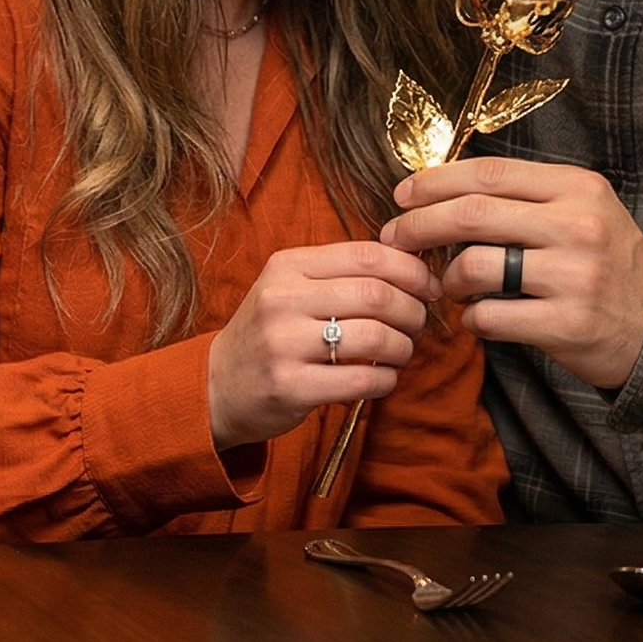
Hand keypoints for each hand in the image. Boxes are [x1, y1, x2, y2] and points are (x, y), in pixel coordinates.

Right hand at [206, 241, 442, 452]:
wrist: (215, 384)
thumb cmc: (269, 333)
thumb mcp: (292, 288)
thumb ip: (341, 274)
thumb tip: (412, 264)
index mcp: (288, 265)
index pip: (367, 255)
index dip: (411, 270)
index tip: (427, 287)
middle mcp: (282, 298)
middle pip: (376, 294)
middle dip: (412, 311)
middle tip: (417, 324)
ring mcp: (283, 343)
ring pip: (374, 336)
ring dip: (402, 347)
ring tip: (400, 353)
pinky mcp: (289, 386)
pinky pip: (361, 380)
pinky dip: (385, 380)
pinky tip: (383, 379)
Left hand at [380, 157, 642, 388]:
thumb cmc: (606, 262)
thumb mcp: (581, 210)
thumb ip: (524, 196)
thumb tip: (442, 189)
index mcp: (577, 188)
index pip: (488, 174)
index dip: (436, 182)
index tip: (403, 194)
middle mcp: (578, 226)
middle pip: (472, 214)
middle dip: (420, 225)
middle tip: (396, 238)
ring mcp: (574, 276)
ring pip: (476, 266)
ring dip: (449, 278)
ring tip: (452, 286)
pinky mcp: (567, 324)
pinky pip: (491, 316)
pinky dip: (472, 318)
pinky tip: (479, 317)